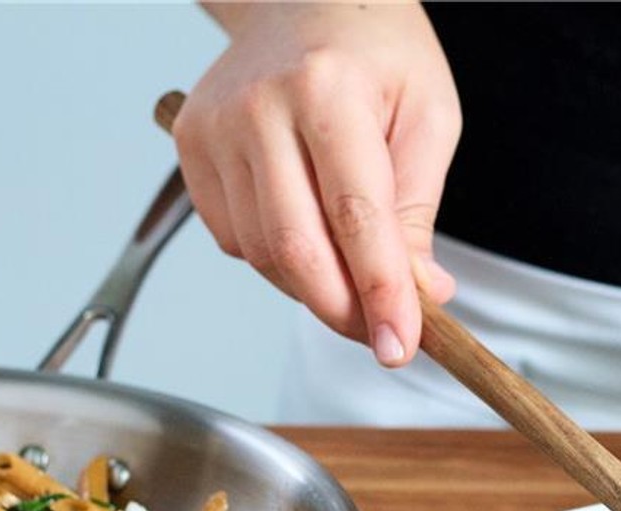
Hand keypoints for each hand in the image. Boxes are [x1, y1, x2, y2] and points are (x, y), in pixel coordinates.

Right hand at [172, 2, 460, 365]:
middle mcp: (259, 106)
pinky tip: (309, 231)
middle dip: (345, 311)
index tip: (400, 346)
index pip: (356, 218)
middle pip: (298, 250)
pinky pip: (236, 241)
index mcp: (327, 90)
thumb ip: (420, 210)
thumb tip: (420, 293)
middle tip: (383, 334)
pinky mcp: (190, 148)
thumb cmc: (377, 54)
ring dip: (316, 288)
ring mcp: (215, 128)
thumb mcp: (429, 119)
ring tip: (355, 271)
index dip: (380, 294)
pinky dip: (279, 261)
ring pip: (265, 256)